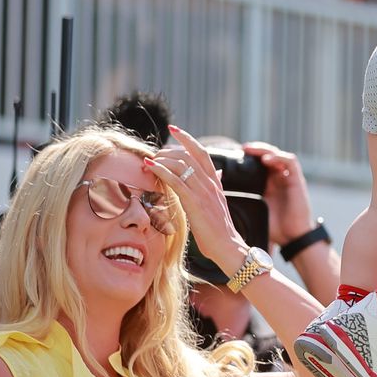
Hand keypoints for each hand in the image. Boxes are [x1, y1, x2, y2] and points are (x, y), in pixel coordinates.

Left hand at [144, 126, 244, 272]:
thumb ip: (214, 188)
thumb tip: (218, 173)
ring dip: (161, 159)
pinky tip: (149, 167)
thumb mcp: (218, 204)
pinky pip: (176, 180)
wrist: (228, 247)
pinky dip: (161, 170)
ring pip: (181, 164)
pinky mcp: (195, 202)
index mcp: (216, 182)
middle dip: (168, 150)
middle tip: (154, 154)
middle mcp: (211, 183)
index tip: (173, 129)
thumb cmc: (220, 230)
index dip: (188, 138)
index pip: (202, 152)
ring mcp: (204, 192)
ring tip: (148, 162)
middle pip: (188, 155)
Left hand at [242, 142, 314, 246]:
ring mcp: (288, 178)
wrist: (292, 237)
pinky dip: (279, 157)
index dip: (248, 157)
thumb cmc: (274, 228)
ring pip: (278, 155)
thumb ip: (241, 201)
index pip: (258, 164)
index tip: (233, 155)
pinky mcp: (297, 180)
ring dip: (265, 150)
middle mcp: (278, 179)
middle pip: (267, 156)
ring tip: (251, 150)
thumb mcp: (253, 210)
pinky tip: (267, 159)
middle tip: (241, 148)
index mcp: (267, 184)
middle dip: (254, 150)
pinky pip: (290, 162)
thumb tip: (219, 198)